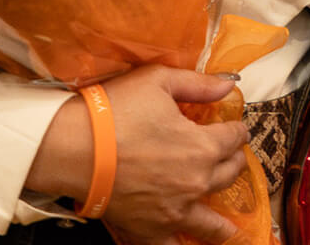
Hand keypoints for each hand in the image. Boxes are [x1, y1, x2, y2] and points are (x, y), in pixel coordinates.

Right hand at [26, 65, 248, 243]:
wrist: (73, 147)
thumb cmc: (113, 111)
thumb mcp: (159, 81)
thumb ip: (199, 84)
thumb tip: (228, 85)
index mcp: (203, 146)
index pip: (235, 137)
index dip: (235, 129)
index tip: (234, 128)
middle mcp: (196, 182)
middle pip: (230, 174)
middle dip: (233, 162)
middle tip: (230, 158)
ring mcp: (174, 211)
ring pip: (212, 224)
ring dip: (223, 223)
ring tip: (227, 227)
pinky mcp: (149, 229)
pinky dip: (183, 244)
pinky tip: (188, 243)